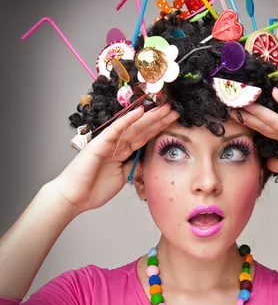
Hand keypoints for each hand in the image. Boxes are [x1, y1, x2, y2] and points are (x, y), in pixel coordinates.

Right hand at [51, 103, 179, 213]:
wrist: (74, 197)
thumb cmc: (93, 188)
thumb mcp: (122, 177)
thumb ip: (134, 166)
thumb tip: (148, 160)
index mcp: (122, 151)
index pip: (144, 137)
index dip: (159, 128)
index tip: (175, 120)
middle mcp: (116, 144)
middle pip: (142, 129)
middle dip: (159, 119)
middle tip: (176, 108)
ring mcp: (108, 142)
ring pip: (132, 127)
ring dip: (149, 117)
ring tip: (165, 107)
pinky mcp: (99, 145)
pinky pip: (116, 130)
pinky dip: (127, 120)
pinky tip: (139, 111)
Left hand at [231, 87, 277, 182]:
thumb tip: (265, 164)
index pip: (263, 129)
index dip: (248, 123)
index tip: (232, 116)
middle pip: (265, 121)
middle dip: (248, 113)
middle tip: (230, 102)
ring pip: (276, 117)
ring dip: (260, 109)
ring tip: (244, 99)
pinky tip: (276, 93)